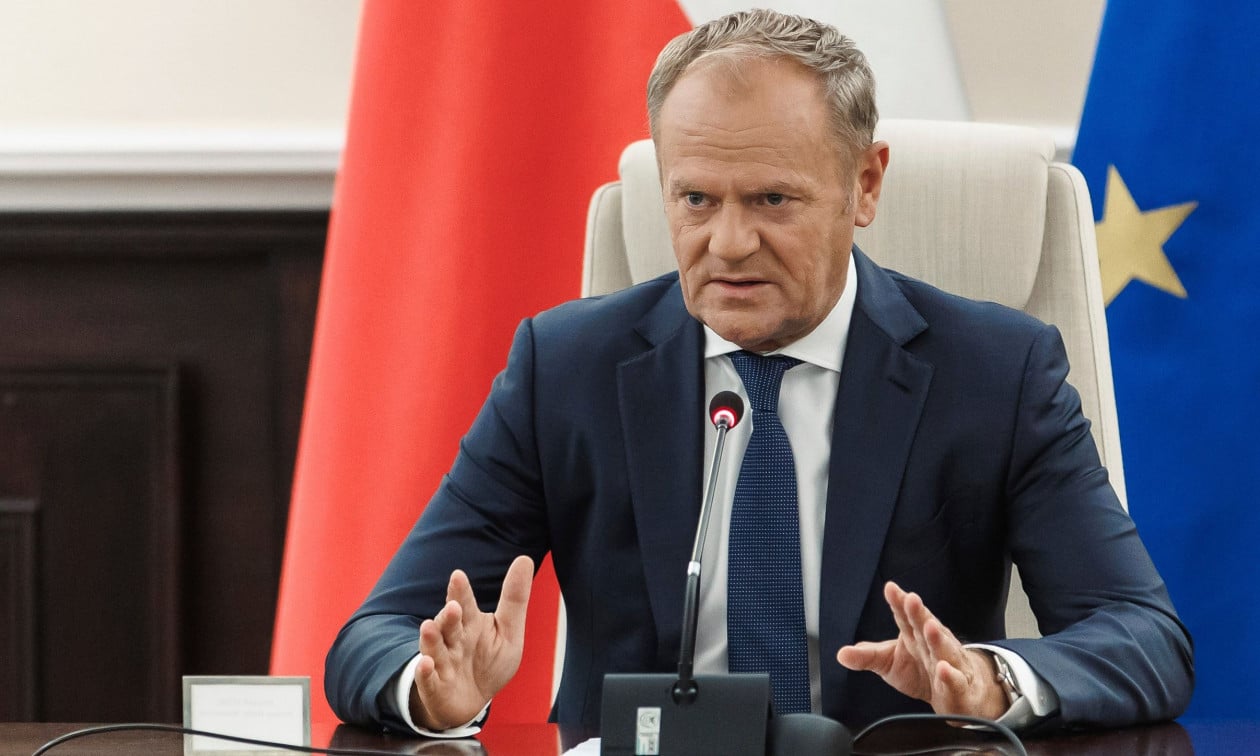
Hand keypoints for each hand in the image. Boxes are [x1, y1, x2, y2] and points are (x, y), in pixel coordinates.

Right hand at [409, 555, 533, 729]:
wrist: (471, 701)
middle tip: (453, 607)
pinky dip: (424, 673)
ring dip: (431, 639)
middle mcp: (452, 640)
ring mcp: (442, 663)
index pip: (464, 604)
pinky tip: (425, 664)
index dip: (460, 591)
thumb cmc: (489, 661)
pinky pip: (427, 680)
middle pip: (448, 625)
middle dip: (448, 616)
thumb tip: (524, 558)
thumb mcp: (508, 630)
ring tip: (428, 626)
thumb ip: (514, 598)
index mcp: (470, 624)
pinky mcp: (435, 688)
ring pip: (434, 648)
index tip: (458, 575)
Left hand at [836, 581, 1006, 720]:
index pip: (905, 616)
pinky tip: (943, 669)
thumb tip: (841, 654)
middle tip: (911, 599)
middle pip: (925, 625)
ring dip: (937, 637)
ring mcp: (949, 662)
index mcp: (914, 634)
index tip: (890, 588)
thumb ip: (867, 656)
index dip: (898, 602)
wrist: (956, 692)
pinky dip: (950, 675)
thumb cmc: (920, 670)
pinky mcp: (960, 685)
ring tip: (929, 626)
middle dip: (919, 612)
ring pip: (944, 648)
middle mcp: (933, 643)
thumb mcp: (889, 663)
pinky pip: (956, 680)